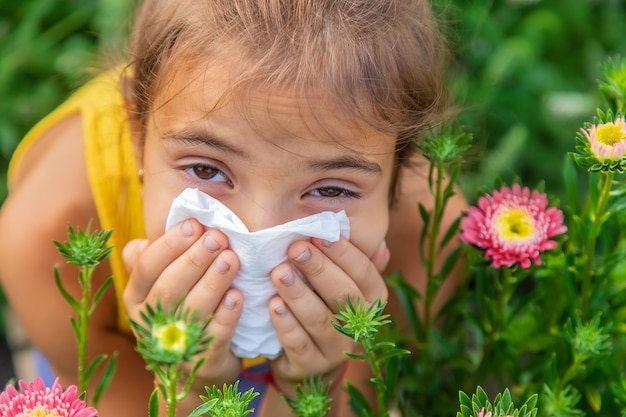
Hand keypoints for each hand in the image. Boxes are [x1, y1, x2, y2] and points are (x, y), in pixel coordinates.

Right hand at [122, 218, 242, 384]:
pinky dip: (226, 315)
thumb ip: (154, 264)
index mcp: (137, 298)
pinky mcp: (200, 363)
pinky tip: (237, 296)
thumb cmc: (181, 314)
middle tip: (218, 238)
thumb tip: (140, 243)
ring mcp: (174, 346)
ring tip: (230, 259)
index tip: (194, 224)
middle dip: (195, 259)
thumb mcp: (160, 289)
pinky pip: (214, 337)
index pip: (147, 267)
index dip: (170, 244)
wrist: (196, 371)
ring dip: (212, 282)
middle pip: (169, 287)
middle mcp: (149, 323)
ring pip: (191, 310)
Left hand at [266, 237, 389, 394]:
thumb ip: (351, 262)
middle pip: (343, 295)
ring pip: (320, 320)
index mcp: (372, 300)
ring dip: (298, 294)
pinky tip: (274, 304)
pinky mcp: (310, 367)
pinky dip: (286, 324)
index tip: (319, 235)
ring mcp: (336, 350)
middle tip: (295, 249)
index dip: (343, 253)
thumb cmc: (322, 306)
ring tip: (279, 273)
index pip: (364, 273)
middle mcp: (360, 327)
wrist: (306, 360)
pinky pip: (299, 344)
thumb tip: (378, 243)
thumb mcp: (339, 284)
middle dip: (318, 269)